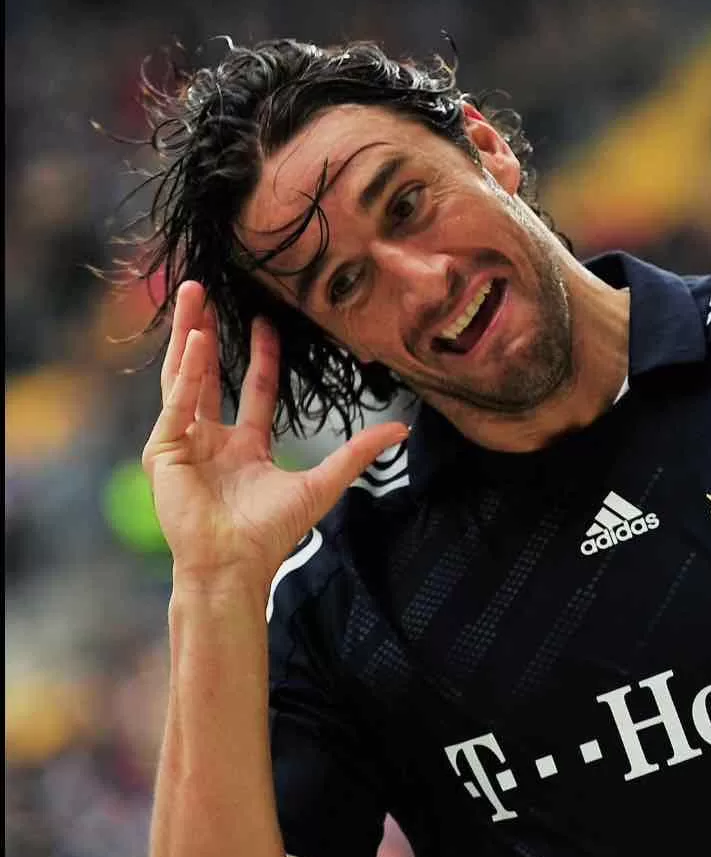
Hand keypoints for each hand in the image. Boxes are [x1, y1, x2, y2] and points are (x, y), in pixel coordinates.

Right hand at [142, 281, 407, 588]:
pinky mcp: (163, 452)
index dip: (261, 356)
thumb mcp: (321, 484)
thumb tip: (401, 429)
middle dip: (208, 333)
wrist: (235, 565)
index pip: (254, 390)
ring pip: (183, 378)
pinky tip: (194, 341)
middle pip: (209, 374)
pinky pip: (175, 404)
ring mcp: (184, 444)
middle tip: (207, 291)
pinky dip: (186, 373)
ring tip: (193, 296)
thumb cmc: (272, 533)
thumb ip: (356, 454)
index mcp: (245, 447)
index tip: (266, 321)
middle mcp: (212, 440)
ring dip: (188, 337)